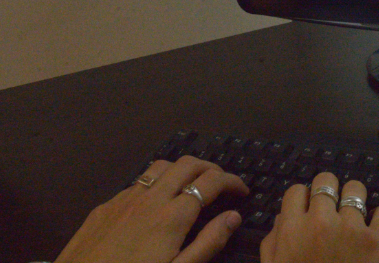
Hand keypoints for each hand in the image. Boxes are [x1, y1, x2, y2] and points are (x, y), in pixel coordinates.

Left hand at [55, 156, 249, 262]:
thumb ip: (208, 243)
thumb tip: (233, 216)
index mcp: (172, 217)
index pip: (210, 182)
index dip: (232, 181)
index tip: (242, 190)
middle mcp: (150, 199)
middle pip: (187, 164)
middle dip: (210, 167)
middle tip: (222, 184)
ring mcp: (124, 199)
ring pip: (161, 166)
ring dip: (183, 169)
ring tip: (193, 185)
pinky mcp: (105, 206)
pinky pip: (138, 181)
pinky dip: (157, 182)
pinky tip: (156, 202)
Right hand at [260, 172, 378, 262]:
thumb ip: (274, 241)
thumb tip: (284, 219)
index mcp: (293, 228)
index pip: (297, 190)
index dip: (303, 198)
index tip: (309, 208)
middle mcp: (322, 221)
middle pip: (327, 180)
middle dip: (329, 191)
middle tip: (332, 206)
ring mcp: (352, 228)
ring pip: (357, 189)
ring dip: (355, 199)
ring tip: (355, 214)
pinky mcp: (378, 241)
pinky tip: (375, 229)